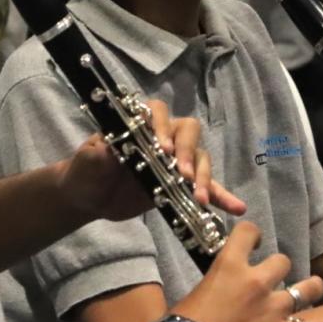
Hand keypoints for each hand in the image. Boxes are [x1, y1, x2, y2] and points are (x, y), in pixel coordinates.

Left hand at [61, 99, 246, 223]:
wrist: (89, 197)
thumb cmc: (86, 170)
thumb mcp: (88, 160)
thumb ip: (99, 153)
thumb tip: (112, 146)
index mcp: (140, 125)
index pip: (159, 113)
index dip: (165, 127)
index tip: (163, 150)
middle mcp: (163, 137)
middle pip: (188, 132)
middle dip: (188, 152)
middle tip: (185, 176)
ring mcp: (175, 161)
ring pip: (200, 159)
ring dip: (205, 177)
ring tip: (202, 199)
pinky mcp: (181, 185)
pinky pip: (206, 188)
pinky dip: (221, 196)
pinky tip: (236, 207)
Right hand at [172, 222, 322, 321]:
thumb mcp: (197, 291)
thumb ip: (218, 281)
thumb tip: (225, 286)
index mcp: (230, 265)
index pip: (249, 232)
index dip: (252, 236)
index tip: (250, 242)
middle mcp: (256, 281)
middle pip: (282, 261)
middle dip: (278, 270)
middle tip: (269, 285)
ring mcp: (274, 309)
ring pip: (307, 287)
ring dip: (308, 290)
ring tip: (308, 292)